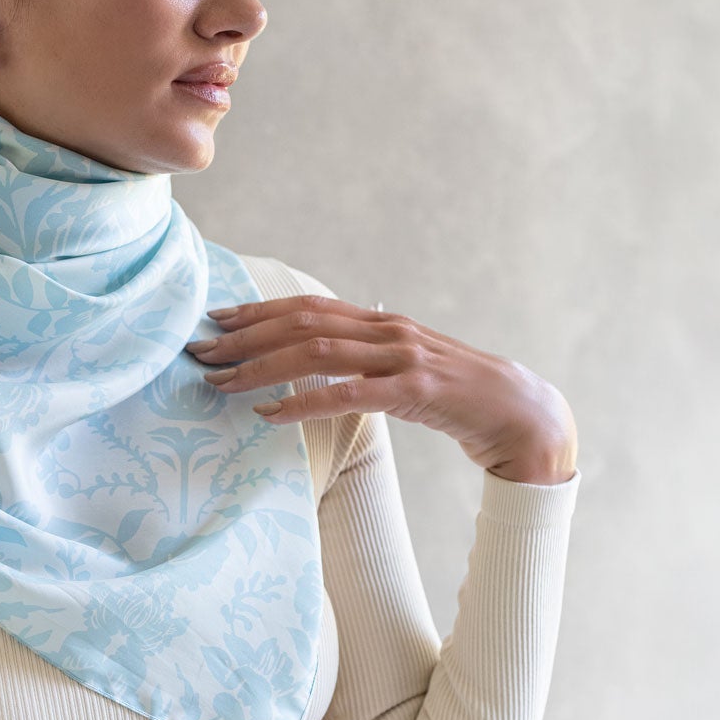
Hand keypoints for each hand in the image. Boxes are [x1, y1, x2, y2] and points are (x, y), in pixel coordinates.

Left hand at [185, 294, 577, 482]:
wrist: (518, 414)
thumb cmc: (454, 396)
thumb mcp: (401, 370)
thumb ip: (362, 360)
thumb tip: (314, 361)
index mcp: (379, 322)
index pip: (306, 306)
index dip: (257, 310)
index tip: (215, 319)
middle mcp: (386, 330)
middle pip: (302, 322)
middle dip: (245, 335)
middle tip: (201, 351)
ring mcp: (402, 357)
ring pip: (316, 352)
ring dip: (261, 366)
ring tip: (222, 382)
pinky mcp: (414, 390)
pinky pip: (347, 394)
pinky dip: (302, 401)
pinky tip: (269, 413)